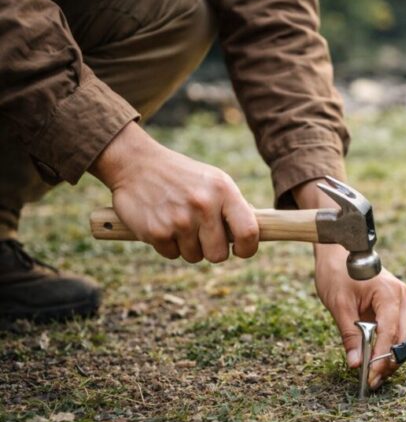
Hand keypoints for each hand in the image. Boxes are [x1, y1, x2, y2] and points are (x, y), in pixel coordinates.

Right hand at [90, 122, 258, 262]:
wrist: (135, 164)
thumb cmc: (183, 177)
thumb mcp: (214, 181)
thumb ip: (233, 207)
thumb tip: (253, 235)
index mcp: (224, 191)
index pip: (249, 232)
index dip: (248, 248)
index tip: (240, 250)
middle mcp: (204, 205)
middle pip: (218, 255)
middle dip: (211, 250)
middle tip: (201, 235)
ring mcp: (179, 220)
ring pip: (194, 257)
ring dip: (187, 246)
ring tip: (178, 222)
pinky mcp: (156, 231)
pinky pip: (171, 255)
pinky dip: (167, 245)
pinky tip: (162, 223)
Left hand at [314, 245, 405, 388]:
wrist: (338, 251)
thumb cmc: (337, 272)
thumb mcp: (339, 306)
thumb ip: (349, 335)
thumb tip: (355, 363)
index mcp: (389, 294)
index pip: (390, 333)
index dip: (381, 357)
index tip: (370, 376)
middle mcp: (401, 297)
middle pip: (404, 338)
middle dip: (389, 361)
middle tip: (372, 380)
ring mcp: (401, 300)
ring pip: (403, 336)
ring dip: (390, 356)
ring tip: (373, 373)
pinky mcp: (395, 304)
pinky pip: (397, 330)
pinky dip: (388, 345)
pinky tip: (375, 358)